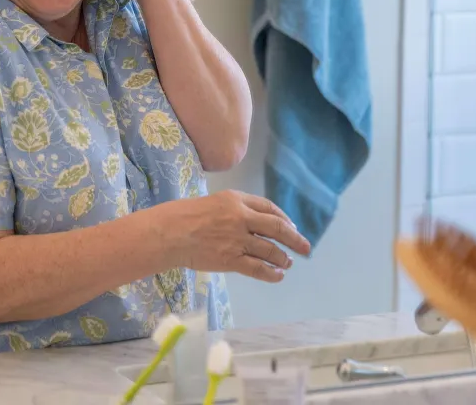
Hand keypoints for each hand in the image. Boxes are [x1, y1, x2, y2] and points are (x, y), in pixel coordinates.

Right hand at [161, 190, 310, 282]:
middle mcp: (241, 218)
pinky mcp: (231, 259)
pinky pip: (258, 268)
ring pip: (270, 250)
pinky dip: (272, 273)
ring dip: (283, 258)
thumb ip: (235, 208)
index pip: (269, 208)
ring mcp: (237, 240)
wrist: (171, 232)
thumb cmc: (187, 215)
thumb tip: (257, 222)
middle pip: (277, 228)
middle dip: (295, 239)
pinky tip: (278, 275)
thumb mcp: (215, 202)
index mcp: (237, 200)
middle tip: (305, 247)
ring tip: (288, 263)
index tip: (291, 227)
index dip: (283, 218)